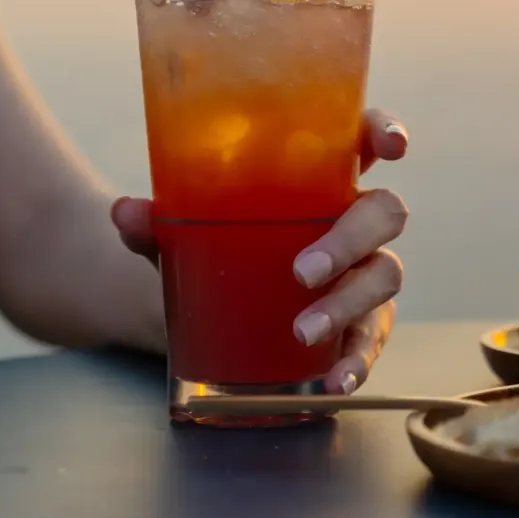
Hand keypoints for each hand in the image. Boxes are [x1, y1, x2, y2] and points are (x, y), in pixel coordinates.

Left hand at [111, 108, 409, 393]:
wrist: (211, 313)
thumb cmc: (217, 251)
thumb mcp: (185, 236)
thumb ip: (158, 225)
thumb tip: (125, 212)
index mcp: (323, 181)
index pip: (365, 143)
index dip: (384, 135)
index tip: (393, 147)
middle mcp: (355, 221)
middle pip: (384, 212)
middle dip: (350, 239)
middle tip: (302, 272)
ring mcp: (365, 272)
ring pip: (385, 275)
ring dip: (347, 303)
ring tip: (302, 332)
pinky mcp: (365, 324)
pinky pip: (372, 339)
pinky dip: (357, 361)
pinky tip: (336, 382)